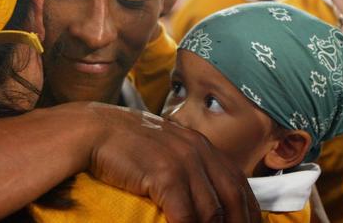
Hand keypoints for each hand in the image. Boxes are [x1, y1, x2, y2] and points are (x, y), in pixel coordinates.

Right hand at [84, 102, 259, 222]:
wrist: (93, 129)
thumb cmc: (124, 143)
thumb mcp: (163, 148)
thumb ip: (186, 164)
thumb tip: (200, 193)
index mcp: (201, 145)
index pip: (238, 183)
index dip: (249, 212)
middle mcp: (198, 151)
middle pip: (233, 199)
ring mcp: (183, 161)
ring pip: (212, 212)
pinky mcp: (165, 173)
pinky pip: (186, 215)